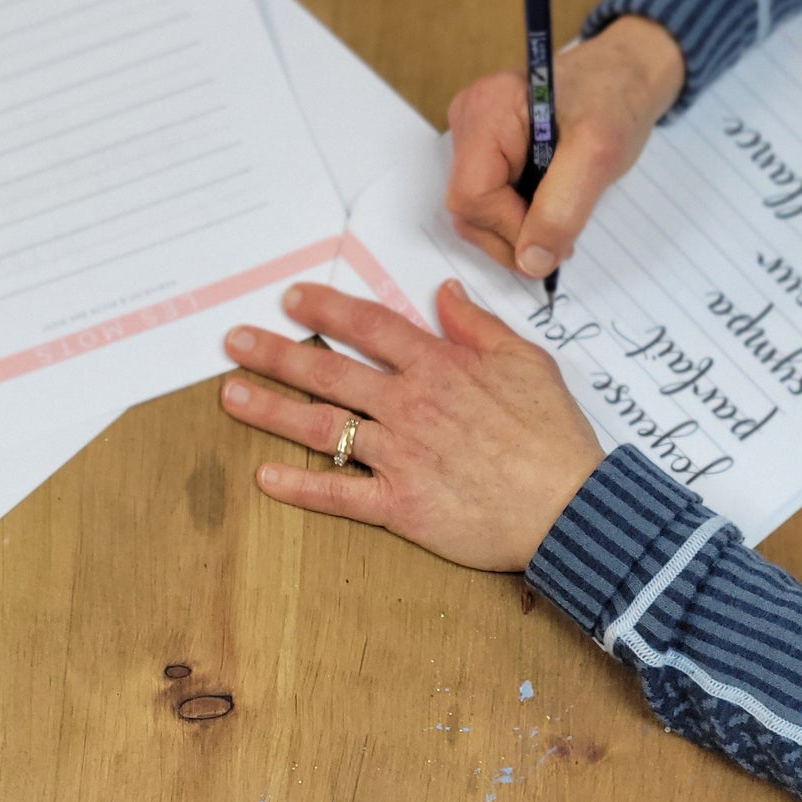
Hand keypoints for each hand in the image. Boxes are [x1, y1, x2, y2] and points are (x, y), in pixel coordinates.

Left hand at [221, 279, 602, 569]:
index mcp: (440, 367)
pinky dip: (301, 487)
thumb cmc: (555, 437)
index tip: (291, 300)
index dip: (325, 311)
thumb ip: (479, 327)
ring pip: (324, 427)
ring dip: (272, 410)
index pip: (369, 328)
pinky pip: (341, 495)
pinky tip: (265, 477)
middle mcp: (411, 406)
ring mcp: (403, 456)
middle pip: (330, 373)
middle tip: (234, 343)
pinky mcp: (403, 505)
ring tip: (231, 397)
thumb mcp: (528, 362)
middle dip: (276, 354)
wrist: (570, 506)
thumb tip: (444, 295)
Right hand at [446, 17, 684, 279]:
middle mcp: (468, 120)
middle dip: (515, 236)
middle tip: (563, 240)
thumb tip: (531, 263)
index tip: (557, 241)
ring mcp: (473, 136)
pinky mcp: (485, 150)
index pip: (473, 197)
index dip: (511, 230)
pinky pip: (489, 203)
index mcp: (487, 110)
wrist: (625, 75)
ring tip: (561, 218)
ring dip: (519, 232)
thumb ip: (562, 210)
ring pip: (477, 213)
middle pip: (469, 209)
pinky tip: (549, 207)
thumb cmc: (615, 99)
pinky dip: (519, 219)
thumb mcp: (598, 155)